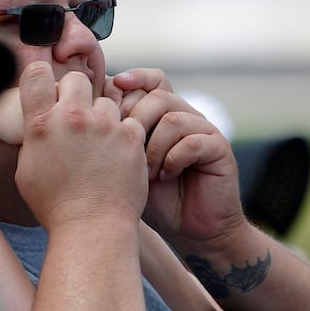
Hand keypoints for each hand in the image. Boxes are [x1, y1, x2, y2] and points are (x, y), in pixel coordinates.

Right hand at [15, 62, 147, 229]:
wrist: (92, 229)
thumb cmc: (55, 205)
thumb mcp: (26, 169)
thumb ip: (33, 136)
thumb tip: (35, 119)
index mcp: (41, 124)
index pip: (36, 73)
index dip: (41, 78)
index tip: (46, 90)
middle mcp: (72, 118)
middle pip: (75, 79)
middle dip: (76, 94)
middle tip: (76, 118)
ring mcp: (105, 125)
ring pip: (105, 101)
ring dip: (102, 117)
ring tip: (99, 145)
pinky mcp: (131, 136)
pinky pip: (128, 121)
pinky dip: (124, 134)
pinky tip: (117, 155)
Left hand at [112, 68, 242, 249]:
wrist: (189, 230)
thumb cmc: (152, 197)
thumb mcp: (125, 163)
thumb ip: (114, 134)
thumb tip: (90, 104)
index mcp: (164, 114)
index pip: (150, 80)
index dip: (132, 80)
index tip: (112, 89)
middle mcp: (186, 116)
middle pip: (158, 95)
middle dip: (136, 121)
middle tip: (126, 151)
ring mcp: (204, 131)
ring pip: (173, 117)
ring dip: (153, 146)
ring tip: (145, 171)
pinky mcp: (219, 148)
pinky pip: (192, 140)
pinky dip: (173, 158)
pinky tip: (164, 176)